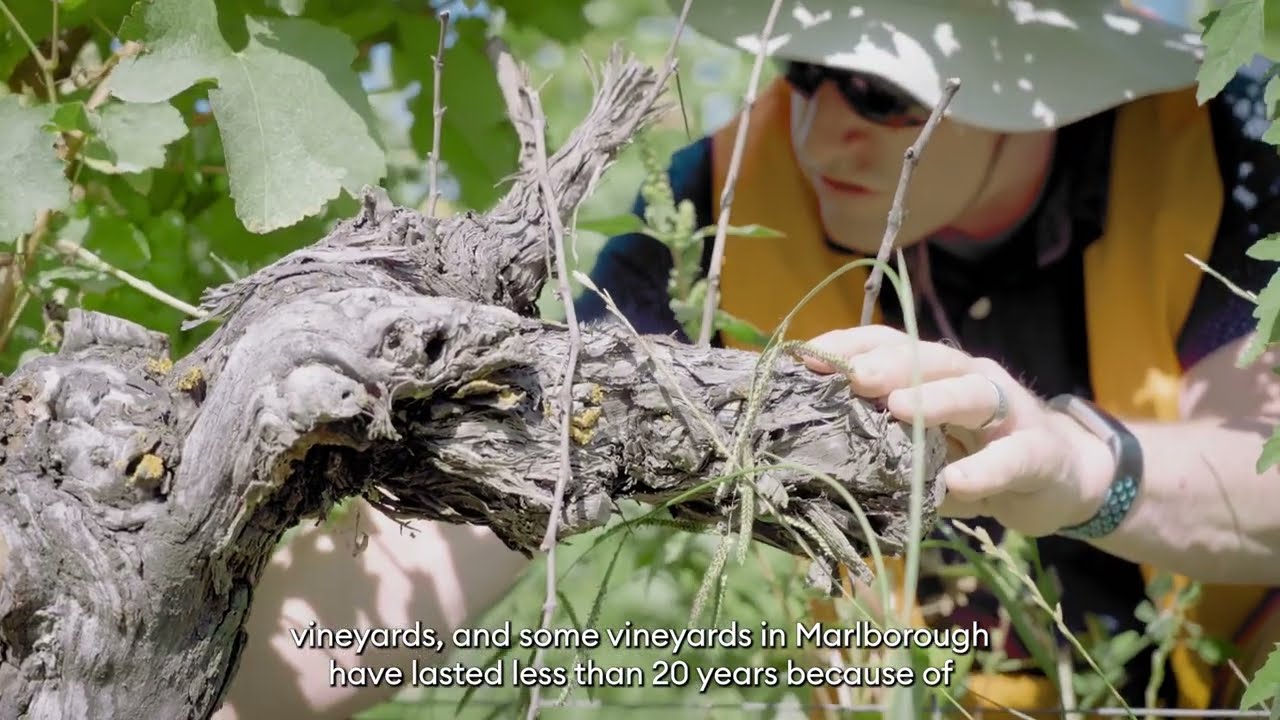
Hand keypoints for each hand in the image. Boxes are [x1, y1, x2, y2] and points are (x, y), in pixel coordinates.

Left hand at [798, 326, 1113, 536]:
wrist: (1061, 480)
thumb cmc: (976, 458)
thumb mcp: (924, 445)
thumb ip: (881, 438)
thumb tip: (808, 442)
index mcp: (937, 373)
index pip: (890, 344)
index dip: (849, 346)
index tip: (805, 357)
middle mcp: (973, 379)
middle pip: (930, 358)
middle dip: (888, 364)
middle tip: (851, 377)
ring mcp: (1011, 412)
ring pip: (974, 393)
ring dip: (935, 398)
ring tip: (898, 409)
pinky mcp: (1039, 452)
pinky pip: (1012, 456)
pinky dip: (984, 469)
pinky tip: (955, 481)